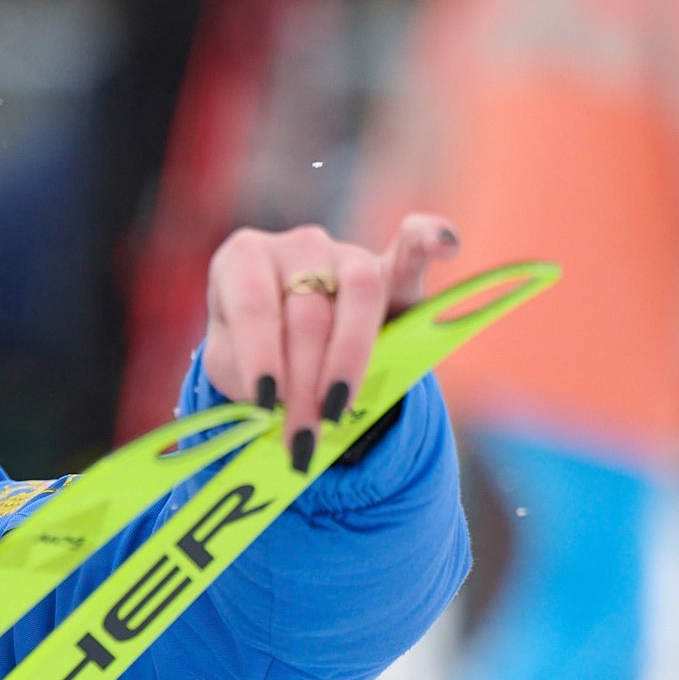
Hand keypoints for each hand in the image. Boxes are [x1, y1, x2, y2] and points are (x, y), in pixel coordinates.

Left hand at [202, 214, 459, 470]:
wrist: (290, 339)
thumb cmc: (257, 350)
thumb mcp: (233, 362)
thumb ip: (244, 374)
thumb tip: (270, 409)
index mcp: (243, 258)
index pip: (253, 302)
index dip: (261, 353)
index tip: (264, 402)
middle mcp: (296, 245)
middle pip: (309, 314)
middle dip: (304, 385)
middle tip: (300, 438)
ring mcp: (345, 252)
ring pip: (358, 297)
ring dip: (348, 362)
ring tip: (333, 413)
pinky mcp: (390, 267)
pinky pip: (412, 249)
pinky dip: (430, 241)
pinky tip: (445, 245)